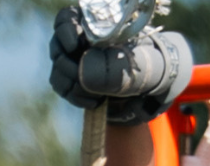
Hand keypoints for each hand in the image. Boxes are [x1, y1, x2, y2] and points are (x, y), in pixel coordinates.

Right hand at [48, 8, 192, 125]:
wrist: (152, 85)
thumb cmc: (150, 64)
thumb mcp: (143, 62)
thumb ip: (118, 66)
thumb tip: (84, 75)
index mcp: (96, 26)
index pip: (67, 19)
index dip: (65, 30)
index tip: (75, 45)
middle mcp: (82, 41)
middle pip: (57, 47)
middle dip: (68, 65)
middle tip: (82, 75)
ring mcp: (75, 61)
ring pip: (57, 70)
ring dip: (72, 83)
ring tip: (96, 93)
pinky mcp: (74, 82)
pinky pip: (63, 88)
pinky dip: (76, 97)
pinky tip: (96, 102)